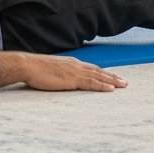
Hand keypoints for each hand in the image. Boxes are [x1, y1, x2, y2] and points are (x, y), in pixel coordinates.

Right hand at [0, 51, 127, 91]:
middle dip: (112, 76)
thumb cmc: (35, 69)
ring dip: (112, 81)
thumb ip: (59, 74)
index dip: (103, 73)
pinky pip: (91, 83)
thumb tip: (61, 78)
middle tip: (124, 82)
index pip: (91, 68)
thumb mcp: (51, 70)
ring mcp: (75, 71)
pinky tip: (111, 89)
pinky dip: (102, 85)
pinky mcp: (72, 79)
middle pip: (99, 71)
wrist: (28, 66)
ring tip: (123, 85)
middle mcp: (76, 65)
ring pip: (99, 76)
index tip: (112, 77)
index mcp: (71, 63)